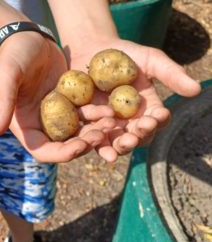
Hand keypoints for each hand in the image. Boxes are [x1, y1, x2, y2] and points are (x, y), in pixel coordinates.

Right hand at [0, 32, 114, 162]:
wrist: (30, 39)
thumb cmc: (14, 55)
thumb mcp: (6, 74)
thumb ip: (1, 100)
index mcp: (26, 127)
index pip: (43, 151)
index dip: (62, 154)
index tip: (80, 147)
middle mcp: (43, 126)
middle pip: (65, 146)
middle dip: (84, 144)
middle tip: (101, 135)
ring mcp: (58, 116)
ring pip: (79, 133)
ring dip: (95, 131)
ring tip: (110, 121)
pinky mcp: (71, 105)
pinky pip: (86, 116)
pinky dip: (97, 116)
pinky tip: (110, 111)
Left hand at [68, 38, 200, 161]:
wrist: (93, 50)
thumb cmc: (125, 54)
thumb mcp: (151, 60)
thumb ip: (171, 75)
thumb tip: (196, 90)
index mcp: (147, 110)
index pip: (156, 120)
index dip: (158, 120)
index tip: (159, 116)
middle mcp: (129, 122)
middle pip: (137, 136)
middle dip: (138, 137)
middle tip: (136, 136)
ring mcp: (110, 125)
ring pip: (116, 142)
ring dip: (119, 146)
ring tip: (121, 145)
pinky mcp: (90, 125)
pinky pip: (93, 137)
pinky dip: (96, 143)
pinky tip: (96, 144)